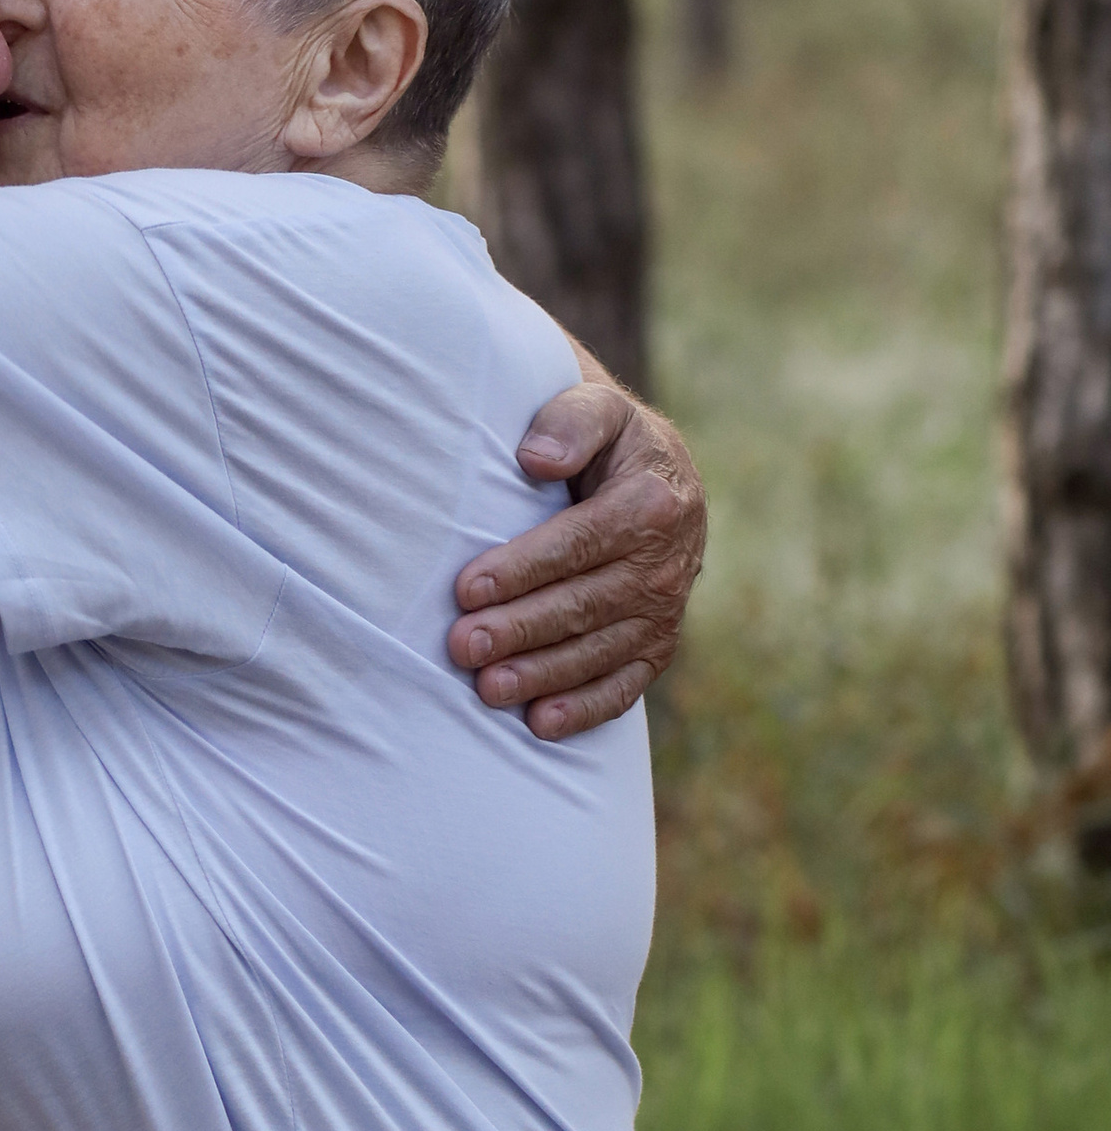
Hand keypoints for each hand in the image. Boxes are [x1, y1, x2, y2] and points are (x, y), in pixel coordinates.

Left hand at [449, 382, 705, 740]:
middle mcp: (666, 562)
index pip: (578, 543)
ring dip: (543, 674)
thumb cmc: (608, 441)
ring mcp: (666, 610)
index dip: (522, 569)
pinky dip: (587, 707)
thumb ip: (570, 421)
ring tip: (488, 688)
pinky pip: (626, 683)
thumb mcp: (598, 407)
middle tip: (463, 647)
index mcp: (651, 503)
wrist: (657, 475)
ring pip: (600, 649)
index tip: (467, 589)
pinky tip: (542, 723)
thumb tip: (537, 458)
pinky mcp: (658, 645)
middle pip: (584, 603)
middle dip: (520, 629)